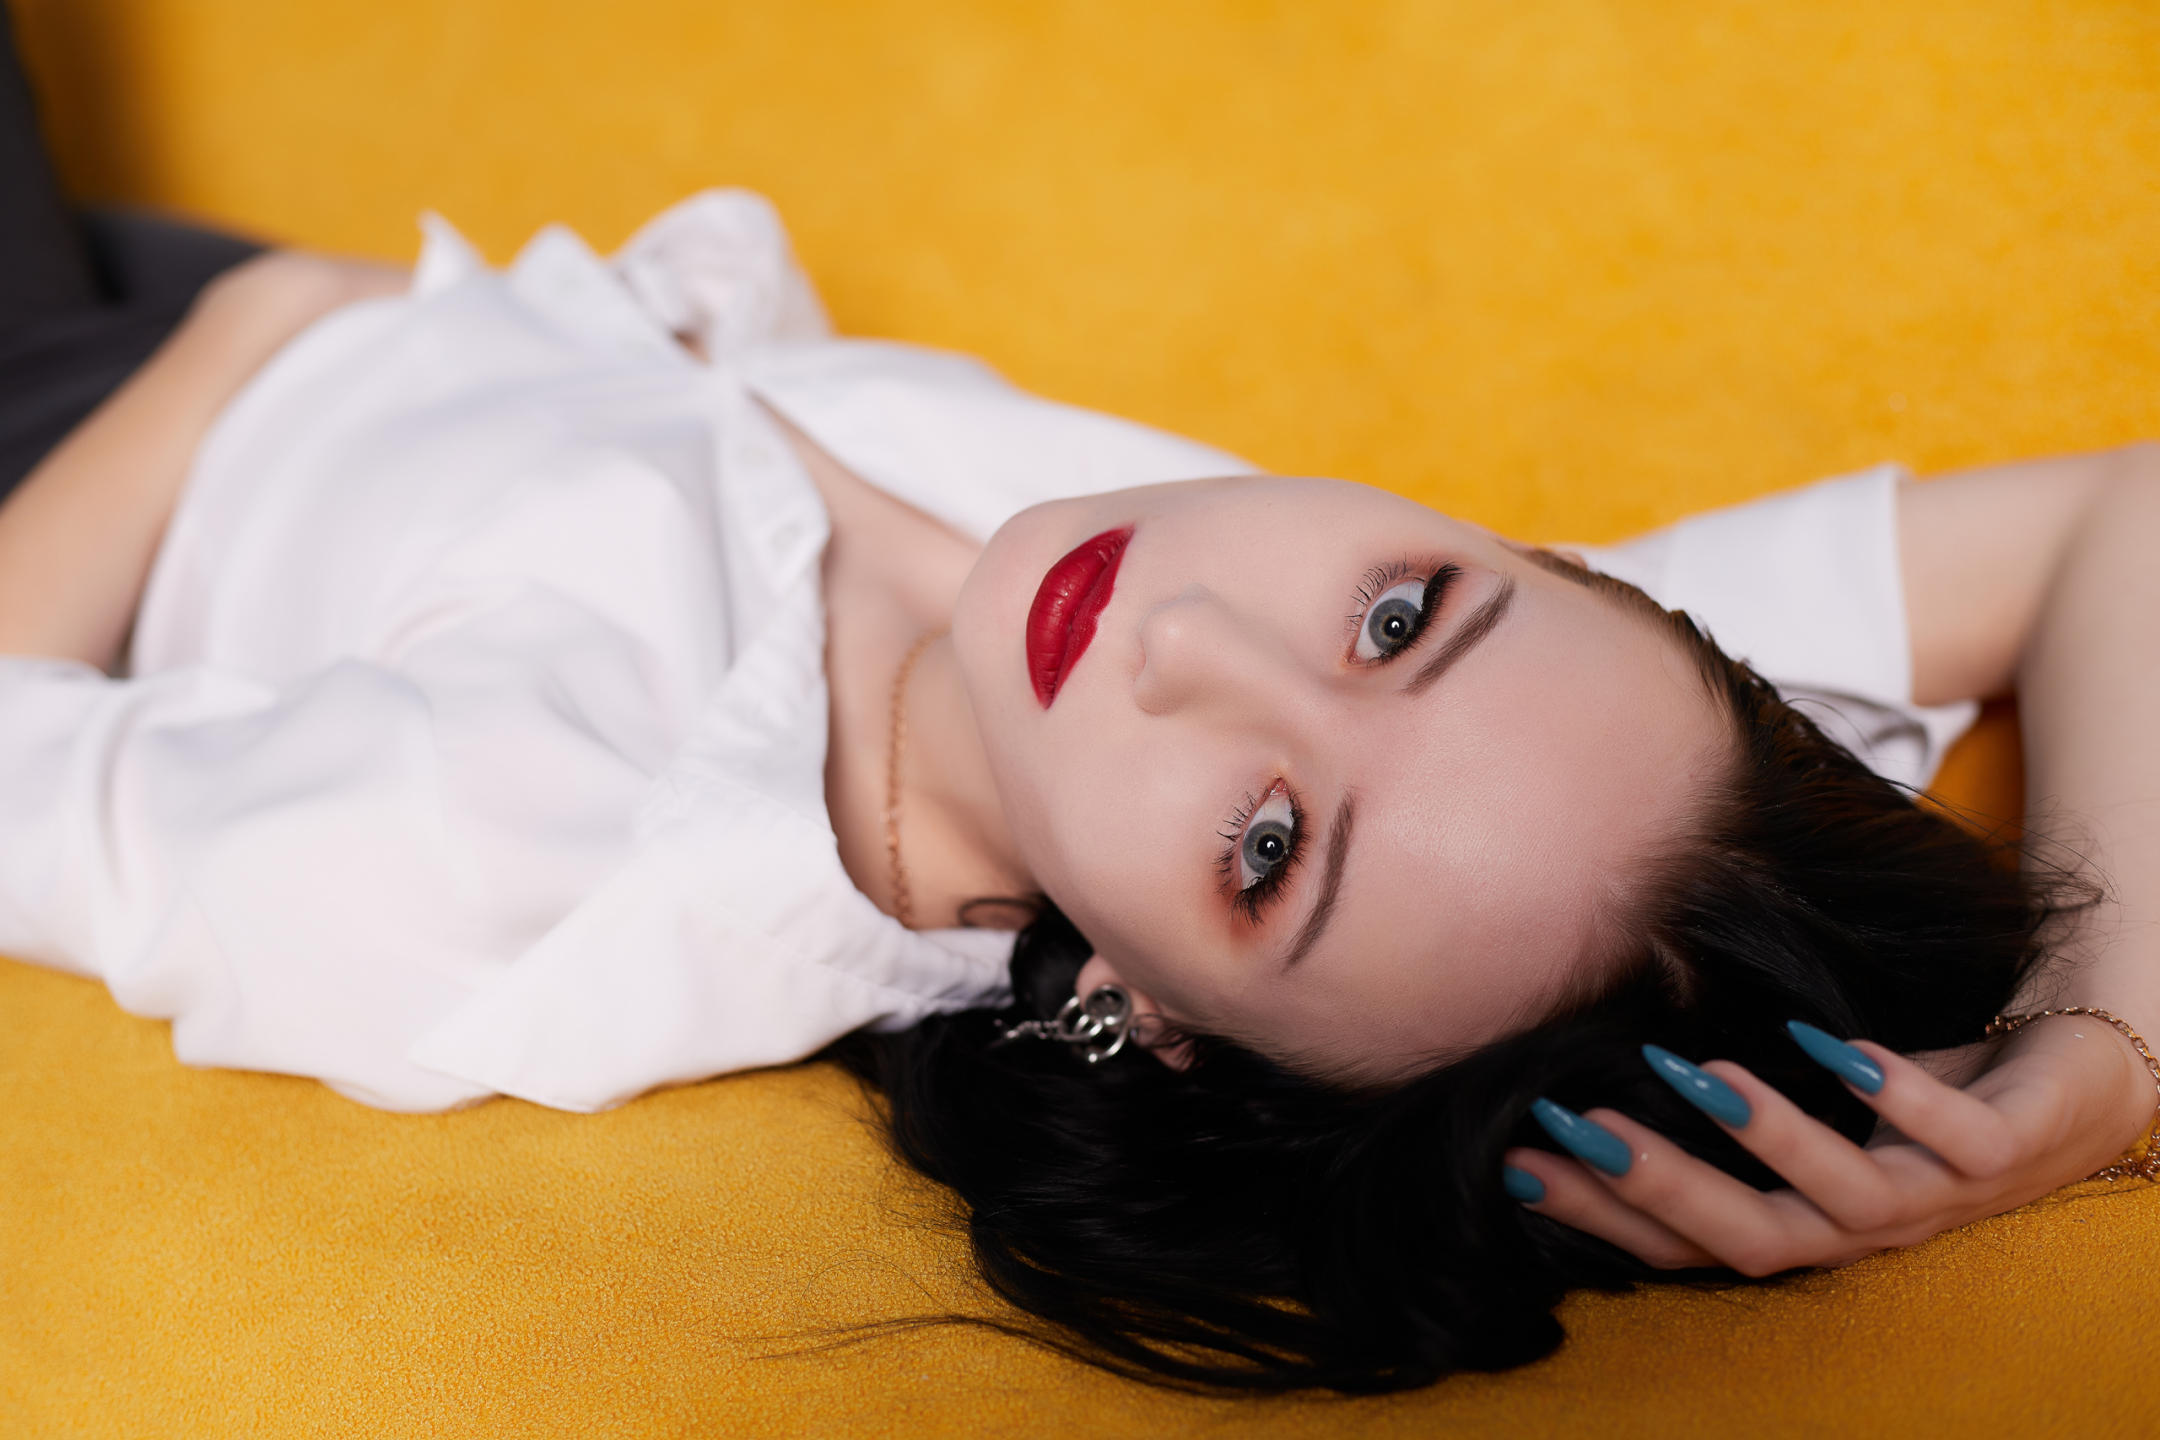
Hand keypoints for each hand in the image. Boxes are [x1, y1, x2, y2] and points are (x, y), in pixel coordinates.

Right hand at [1503, 1013, 2156, 1274]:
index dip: (1606, 1214)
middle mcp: (1865, 1228)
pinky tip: (1836, 1042)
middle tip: (1573, 1128)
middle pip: (1753, 1240)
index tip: (1522, 1163)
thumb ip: (1734, 1096)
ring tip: (1696, 1072)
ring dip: (1767, 1138)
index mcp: (1810, 1222)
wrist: (2082, 1077)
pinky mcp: (2007, 1151)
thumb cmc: (1930, 1090)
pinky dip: (1895, 1094)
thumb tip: (1615, 1041)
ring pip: (1843, 1198)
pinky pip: (1953, 1138)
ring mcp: (1938, 1196)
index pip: (1691, 1241)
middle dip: (1657, 1187)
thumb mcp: (1817, 1096)